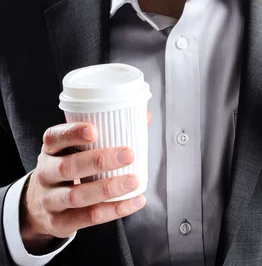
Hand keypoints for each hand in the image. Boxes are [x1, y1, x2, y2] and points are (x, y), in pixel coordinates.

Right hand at [21, 109, 151, 253]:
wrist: (39, 205)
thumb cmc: (69, 165)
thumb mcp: (75, 148)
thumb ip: (107, 131)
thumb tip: (144, 117)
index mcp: (50, 149)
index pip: (55, 137)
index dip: (73, 133)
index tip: (95, 130)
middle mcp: (46, 173)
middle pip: (68, 167)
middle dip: (99, 161)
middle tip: (128, 154)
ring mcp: (50, 200)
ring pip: (76, 196)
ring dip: (108, 188)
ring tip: (133, 180)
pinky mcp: (58, 222)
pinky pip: (87, 218)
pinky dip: (114, 210)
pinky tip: (135, 201)